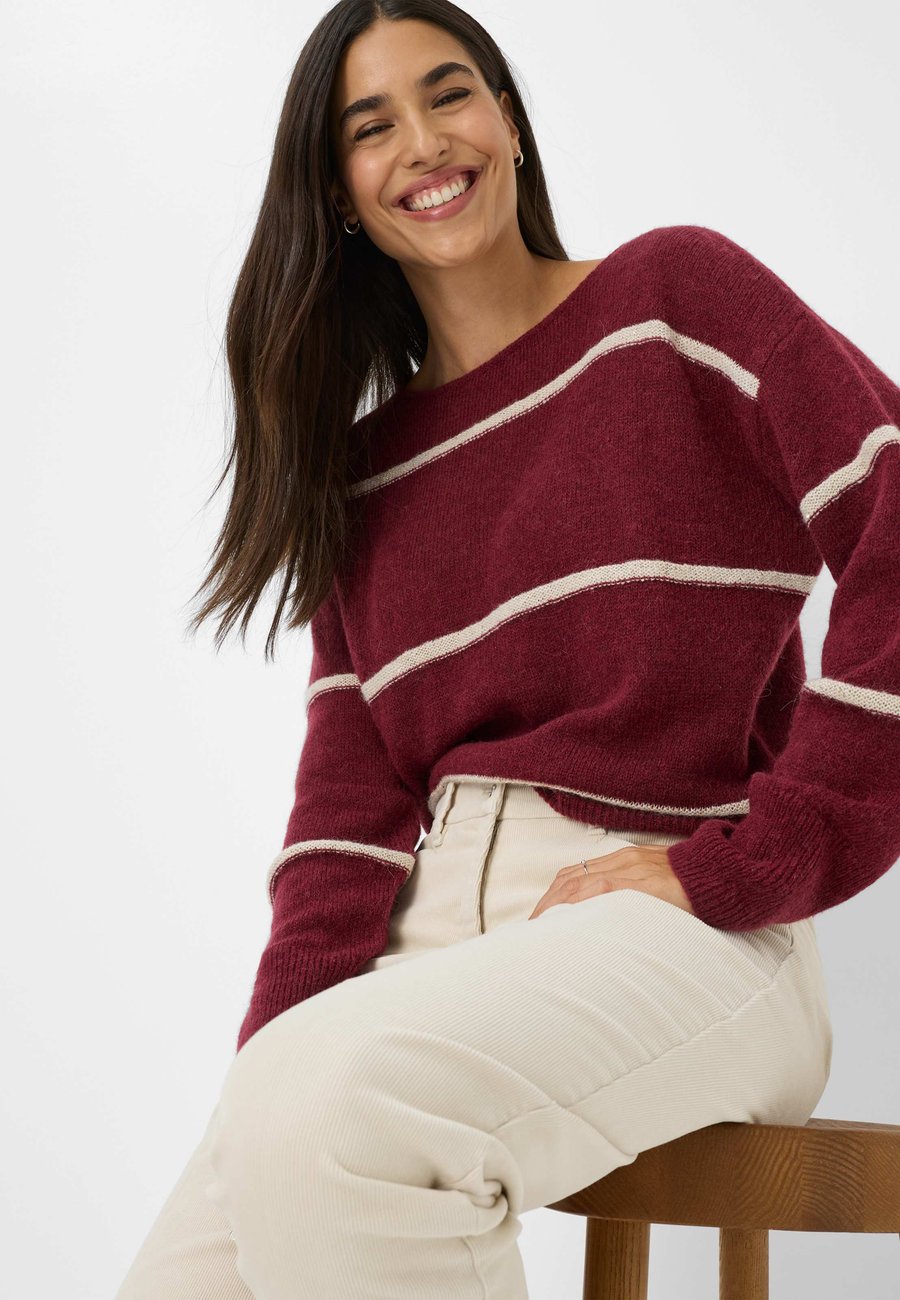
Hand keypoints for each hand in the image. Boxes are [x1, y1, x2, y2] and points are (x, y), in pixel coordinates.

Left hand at [527, 842, 695, 919]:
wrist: (722, 873)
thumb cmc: (694, 884)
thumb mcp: (659, 884)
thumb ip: (636, 895)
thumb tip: (617, 918)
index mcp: (624, 860)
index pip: (576, 873)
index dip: (554, 894)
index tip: (541, 915)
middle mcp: (623, 860)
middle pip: (570, 877)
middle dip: (547, 903)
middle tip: (532, 928)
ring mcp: (631, 869)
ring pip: (580, 883)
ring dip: (556, 905)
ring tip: (542, 928)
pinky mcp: (643, 883)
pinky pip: (603, 889)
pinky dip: (580, 902)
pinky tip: (568, 918)